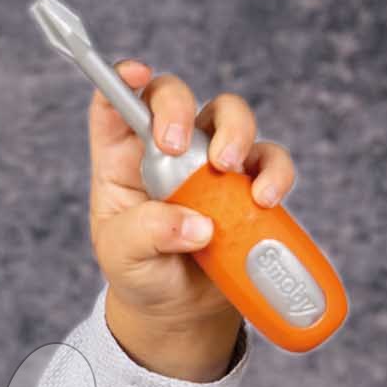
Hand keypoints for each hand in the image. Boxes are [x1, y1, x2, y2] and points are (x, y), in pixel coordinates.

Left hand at [88, 60, 296, 330]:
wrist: (178, 310)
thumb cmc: (140, 274)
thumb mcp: (123, 259)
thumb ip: (147, 235)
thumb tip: (195, 224)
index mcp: (120, 159)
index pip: (114, 105)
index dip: (121, 80)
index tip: (136, 76)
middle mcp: (166, 151)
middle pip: (175, 95)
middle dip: (179, 106)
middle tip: (179, 144)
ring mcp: (209, 163)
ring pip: (229, 116)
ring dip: (234, 132)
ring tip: (226, 168)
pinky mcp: (246, 184)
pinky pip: (269, 162)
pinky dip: (272, 174)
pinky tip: (263, 199)